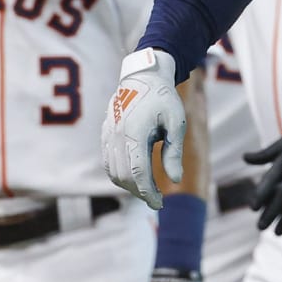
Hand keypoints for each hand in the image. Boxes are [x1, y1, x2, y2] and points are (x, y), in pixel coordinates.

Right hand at [102, 49, 185, 209]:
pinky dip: (119, 174)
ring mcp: (108, 134)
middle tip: (156, 200)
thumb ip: (173, 151)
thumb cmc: (164, 99)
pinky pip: (108, 161)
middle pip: (123, 176)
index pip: (138, 172)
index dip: (148, 192)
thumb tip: (174, 180)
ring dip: (128, 185)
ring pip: (113, 171)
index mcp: (135, 132)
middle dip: (139, 192)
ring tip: (147, 190)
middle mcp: (116, 135)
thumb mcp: (176, 122)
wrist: (143, 77)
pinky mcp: (105, 133)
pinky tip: (134, 177)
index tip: (159, 204)